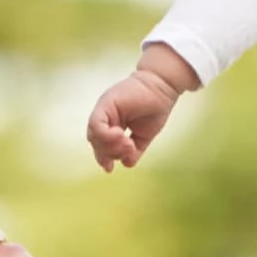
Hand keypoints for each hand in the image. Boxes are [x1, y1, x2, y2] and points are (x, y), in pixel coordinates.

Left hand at [87, 48, 194, 171]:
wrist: (163, 88)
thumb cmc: (155, 108)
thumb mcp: (143, 136)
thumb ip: (134, 150)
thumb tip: (126, 164)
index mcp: (112, 123)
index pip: (100, 145)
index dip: (102, 158)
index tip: (109, 169)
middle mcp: (105, 116)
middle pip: (96, 142)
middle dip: (109, 153)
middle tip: (128, 148)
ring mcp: (104, 109)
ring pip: (94, 135)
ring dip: (110, 145)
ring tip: (127, 143)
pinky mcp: (105, 104)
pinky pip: (97, 125)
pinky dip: (106, 135)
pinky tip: (121, 135)